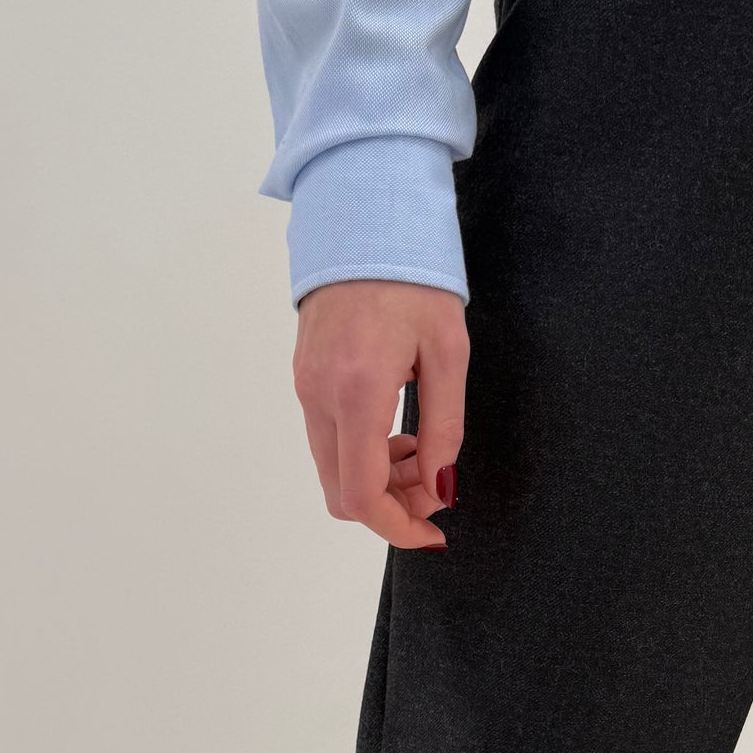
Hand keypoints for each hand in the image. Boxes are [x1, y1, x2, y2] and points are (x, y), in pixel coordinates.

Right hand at [292, 279, 468, 548]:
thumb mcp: (449, 353)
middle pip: (342, 494)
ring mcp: (304, 388)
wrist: (363, 219)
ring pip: (333, 470)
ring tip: (422, 451)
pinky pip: (327, 439)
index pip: (362, 495)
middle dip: (391, 507)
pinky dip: (362, 453)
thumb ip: (444, 428)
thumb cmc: (413, 279)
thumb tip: (441, 489)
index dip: (399, 528)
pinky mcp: (304, 378)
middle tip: (435, 487)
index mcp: (357, 392)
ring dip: (378, 480)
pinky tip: (398, 429)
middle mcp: (319, 396)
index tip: (435, 533)